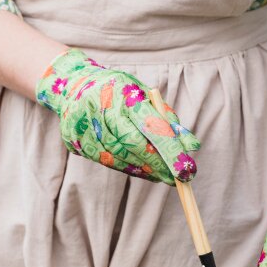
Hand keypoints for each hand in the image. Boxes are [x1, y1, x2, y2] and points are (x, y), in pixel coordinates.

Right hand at [36, 48, 200, 184]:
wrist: (74, 88)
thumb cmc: (119, 92)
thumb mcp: (145, 96)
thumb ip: (168, 120)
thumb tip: (192, 147)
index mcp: (122, 92)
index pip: (150, 124)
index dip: (169, 150)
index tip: (186, 169)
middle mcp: (100, 107)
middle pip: (132, 144)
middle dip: (157, 164)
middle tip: (176, 179)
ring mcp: (84, 125)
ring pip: (118, 156)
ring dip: (143, 170)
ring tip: (161, 176)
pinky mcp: (75, 141)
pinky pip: (106, 161)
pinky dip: (127, 168)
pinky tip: (142, 171)